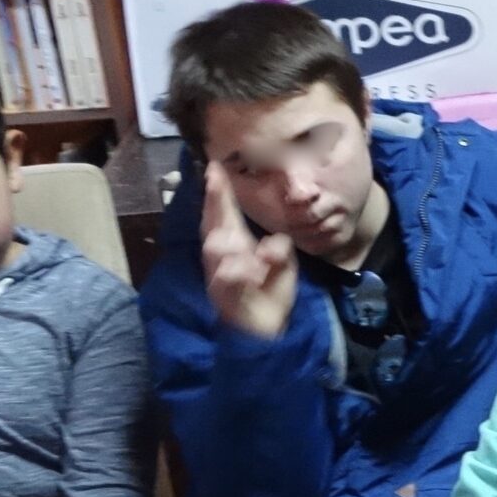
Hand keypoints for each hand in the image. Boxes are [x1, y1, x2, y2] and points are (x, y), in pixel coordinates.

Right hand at [200, 162, 296, 340]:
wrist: (265, 327)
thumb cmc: (269, 290)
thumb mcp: (283, 265)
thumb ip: (279, 250)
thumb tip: (273, 243)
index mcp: (236, 243)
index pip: (224, 213)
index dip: (218, 192)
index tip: (214, 168)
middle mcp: (223, 255)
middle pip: (214, 225)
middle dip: (213, 203)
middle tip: (214, 181)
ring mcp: (220, 274)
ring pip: (216, 252)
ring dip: (225, 242)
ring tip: (235, 237)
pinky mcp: (226, 295)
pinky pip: (226, 281)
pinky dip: (235, 274)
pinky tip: (246, 270)